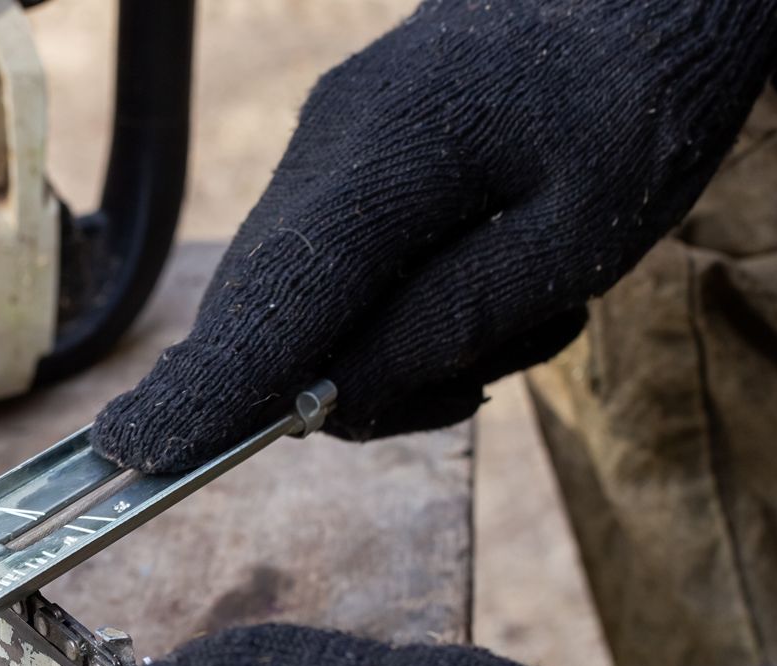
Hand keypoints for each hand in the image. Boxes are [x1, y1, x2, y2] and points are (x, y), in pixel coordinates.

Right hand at [96, 0, 776, 468]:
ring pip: (307, 307)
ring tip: (528, 316)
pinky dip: (400, 316)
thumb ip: (454, 321)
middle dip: (353, 382)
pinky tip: (493, 289)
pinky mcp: (342, 167)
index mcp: (395, 147)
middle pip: (277, 311)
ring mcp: (327, 151)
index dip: (210, 383)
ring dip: (402, 350)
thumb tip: (330, 399)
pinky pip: (335, 277)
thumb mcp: (587, 234)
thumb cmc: (639, 104)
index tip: (137, 450)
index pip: (280, 292)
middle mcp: (331, 145)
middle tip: (479, 379)